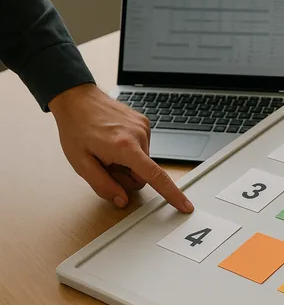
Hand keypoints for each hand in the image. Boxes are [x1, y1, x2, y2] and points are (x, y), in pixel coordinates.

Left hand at [49, 83, 193, 212]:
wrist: (77, 99)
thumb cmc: (76, 128)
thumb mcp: (80, 163)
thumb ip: (102, 185)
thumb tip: (122, 200)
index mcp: (125, 147)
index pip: (155, 176)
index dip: (172, 194)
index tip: (185, 205)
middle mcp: (139, 135)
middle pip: (144, 174)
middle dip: (126, 176)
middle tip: (105, 164)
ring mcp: (144, 127)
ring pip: (143, 162)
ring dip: (127, 162)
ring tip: (107, 149)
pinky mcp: (144, 123)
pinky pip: (142, 148)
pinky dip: (130, 150)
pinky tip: (114, 141)